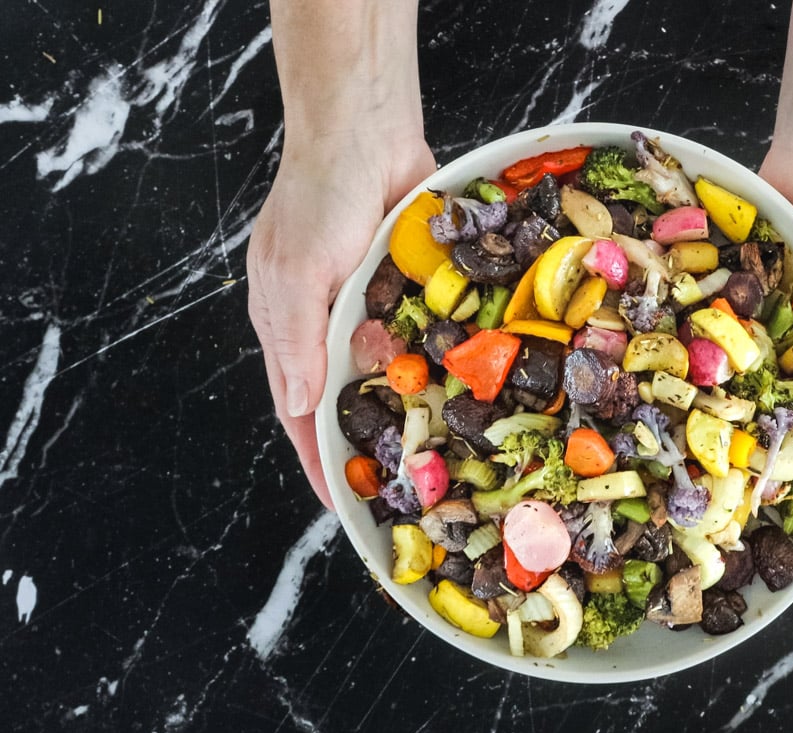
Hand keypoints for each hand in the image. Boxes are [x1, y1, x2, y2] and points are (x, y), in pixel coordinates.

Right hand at [247, 131, 435, 507]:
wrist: (366, 132)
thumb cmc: (318, 198)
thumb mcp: (296, 273)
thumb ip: (298, 341)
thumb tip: (301, 406)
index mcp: (288, 327)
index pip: (300, 411)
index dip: (319, 459)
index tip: (344, 502)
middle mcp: (329, 322)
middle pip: (351, 398)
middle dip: (373, 438)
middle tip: (408, 481)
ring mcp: (370, 303)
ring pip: (392, 371)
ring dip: (413, 400)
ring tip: (444, 440)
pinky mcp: (409, 285)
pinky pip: (425, 333)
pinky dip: (440, 356)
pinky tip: (465, 379)